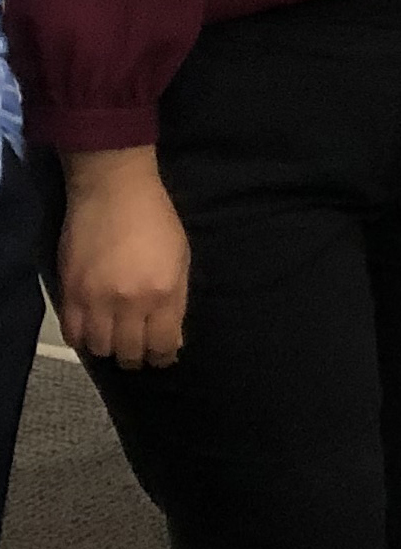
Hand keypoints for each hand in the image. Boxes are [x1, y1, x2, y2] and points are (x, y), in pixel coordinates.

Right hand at [58, 148, 189, 369]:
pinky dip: (84, 340)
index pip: (163, 344)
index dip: (164, 357)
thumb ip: (177, 299)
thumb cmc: (156, 219)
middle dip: (138, 357)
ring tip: (116, 340)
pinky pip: (73, 335)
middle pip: (130, 352)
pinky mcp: (70, 294)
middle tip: (139, 352)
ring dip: (110, 349)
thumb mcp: (181, 256)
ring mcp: (97, 300)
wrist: (114, 191)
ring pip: (101, 349)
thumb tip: (174, 336)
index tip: (163, 357)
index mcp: (165, 291)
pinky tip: (93, 332)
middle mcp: (130, 303)